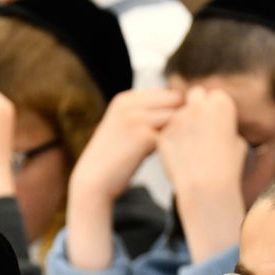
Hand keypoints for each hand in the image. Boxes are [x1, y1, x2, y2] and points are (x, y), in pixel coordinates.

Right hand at [65, 88, 182, 269]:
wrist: (94, 180)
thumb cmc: (113, 157)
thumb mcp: (124, 126)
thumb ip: (146, 113)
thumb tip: (181, 106)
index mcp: (125, 99)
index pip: (167, 93)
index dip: (175, 111)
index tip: (176, 129)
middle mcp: (130, 105)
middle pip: (175, 101)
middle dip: (181, 117)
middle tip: (181, 138)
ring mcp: (136, 119)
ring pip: (177, 117)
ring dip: (179, 131)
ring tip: (175, 147)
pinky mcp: (143, 136)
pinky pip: (172, 135)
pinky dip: (174, 145)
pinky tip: (170, 156)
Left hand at [159, 86, 246, 262]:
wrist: (206, 185)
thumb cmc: (227, 167)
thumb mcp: (237, 141)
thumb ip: (225, 125)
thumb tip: (219, 124)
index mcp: (221, 104)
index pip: (213, 94)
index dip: (212, 106)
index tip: (212, 117)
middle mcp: (198, 107)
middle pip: (193, 95)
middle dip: (194, 104)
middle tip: (198, 122)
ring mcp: (178, 119)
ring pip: (177, 114)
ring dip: (181, 123)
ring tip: (190, 146)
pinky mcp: (163, 134)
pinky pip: (166, 131)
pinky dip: (170, 139)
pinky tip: (179, 154)